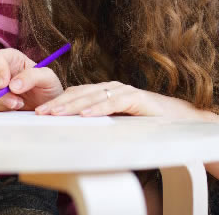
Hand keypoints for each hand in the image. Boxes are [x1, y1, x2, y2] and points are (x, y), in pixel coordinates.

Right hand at [0, 48, 63, 111]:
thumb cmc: (47, 86)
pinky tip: (12, 108)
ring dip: (0, 101)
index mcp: (11, 58)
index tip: (5, 84)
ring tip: (19, 104)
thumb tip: (13, 86)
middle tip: (17, 101)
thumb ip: (32, 76)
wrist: (47, 104)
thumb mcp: (47, 77)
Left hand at [35, 81, 209, 119]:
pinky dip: (99, 109)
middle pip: (79, 94)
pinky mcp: (136, 98)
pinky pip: (114, 103)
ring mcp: (123, 91)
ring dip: (73, 106)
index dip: (58, 102)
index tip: (40, 111)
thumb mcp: (116, 123)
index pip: (76, 95)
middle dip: (59, 103)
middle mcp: (111, 88)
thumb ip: (99, 123)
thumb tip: (74, 131)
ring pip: (93, 97)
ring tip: (56, 113)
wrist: (178, 120)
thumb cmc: (145, 122)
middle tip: (41, 112)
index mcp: (104, 92)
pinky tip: (86, 115)